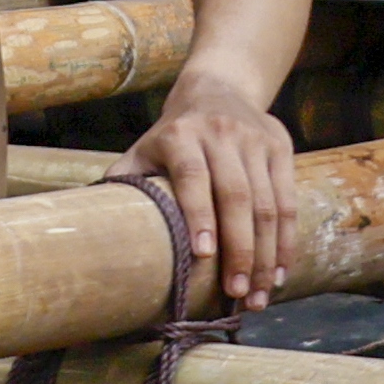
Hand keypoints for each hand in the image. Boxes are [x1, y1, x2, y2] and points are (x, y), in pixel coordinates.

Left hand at [117, 71, 304, 313]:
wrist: (218, 88)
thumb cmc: (171, 136)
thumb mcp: (144, 149)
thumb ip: (126, 183)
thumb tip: (95, 231)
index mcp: (181, 135)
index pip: (192, 177)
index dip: (198, 215)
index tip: (202, 255)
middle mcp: (221, 133)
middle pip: (236, 195)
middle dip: (239, 249)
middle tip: (235, 294)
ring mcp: (255, 139)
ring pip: (268, 203)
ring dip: (266, 255)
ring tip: (257, 296)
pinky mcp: (280, 147)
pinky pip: (288, 200)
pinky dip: (286, 241)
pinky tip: (279, 273)